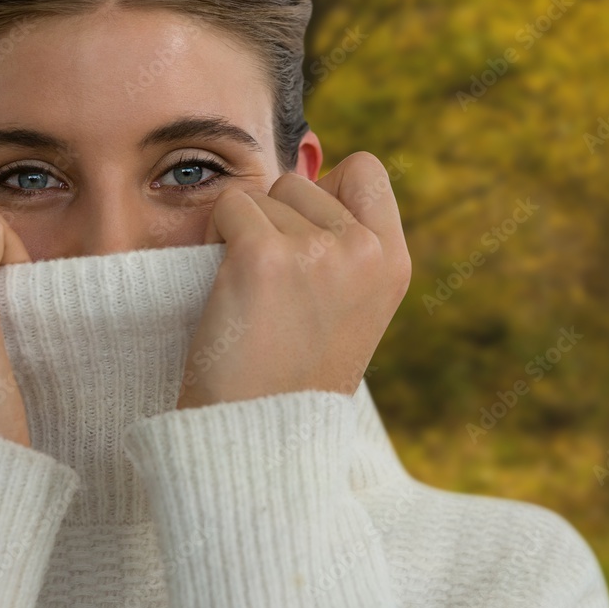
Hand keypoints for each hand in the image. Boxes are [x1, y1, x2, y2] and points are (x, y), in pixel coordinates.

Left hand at [176, 151, 410, 409]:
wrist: (258, 437)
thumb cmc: (291, 377)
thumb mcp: (350, 310)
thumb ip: (345, 251)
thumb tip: (305, 183)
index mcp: (394, 264)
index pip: (366, 170)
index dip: (325, 192)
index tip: (303, 238)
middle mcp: (366, 251)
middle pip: (301, 181)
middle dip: (276, 218)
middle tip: (272, 283)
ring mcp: (318, 251)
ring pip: (263, 195)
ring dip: (243, 232)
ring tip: (251, 295)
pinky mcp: (264, 256)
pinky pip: (229, 207)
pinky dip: (215, 236)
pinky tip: (226, 288)